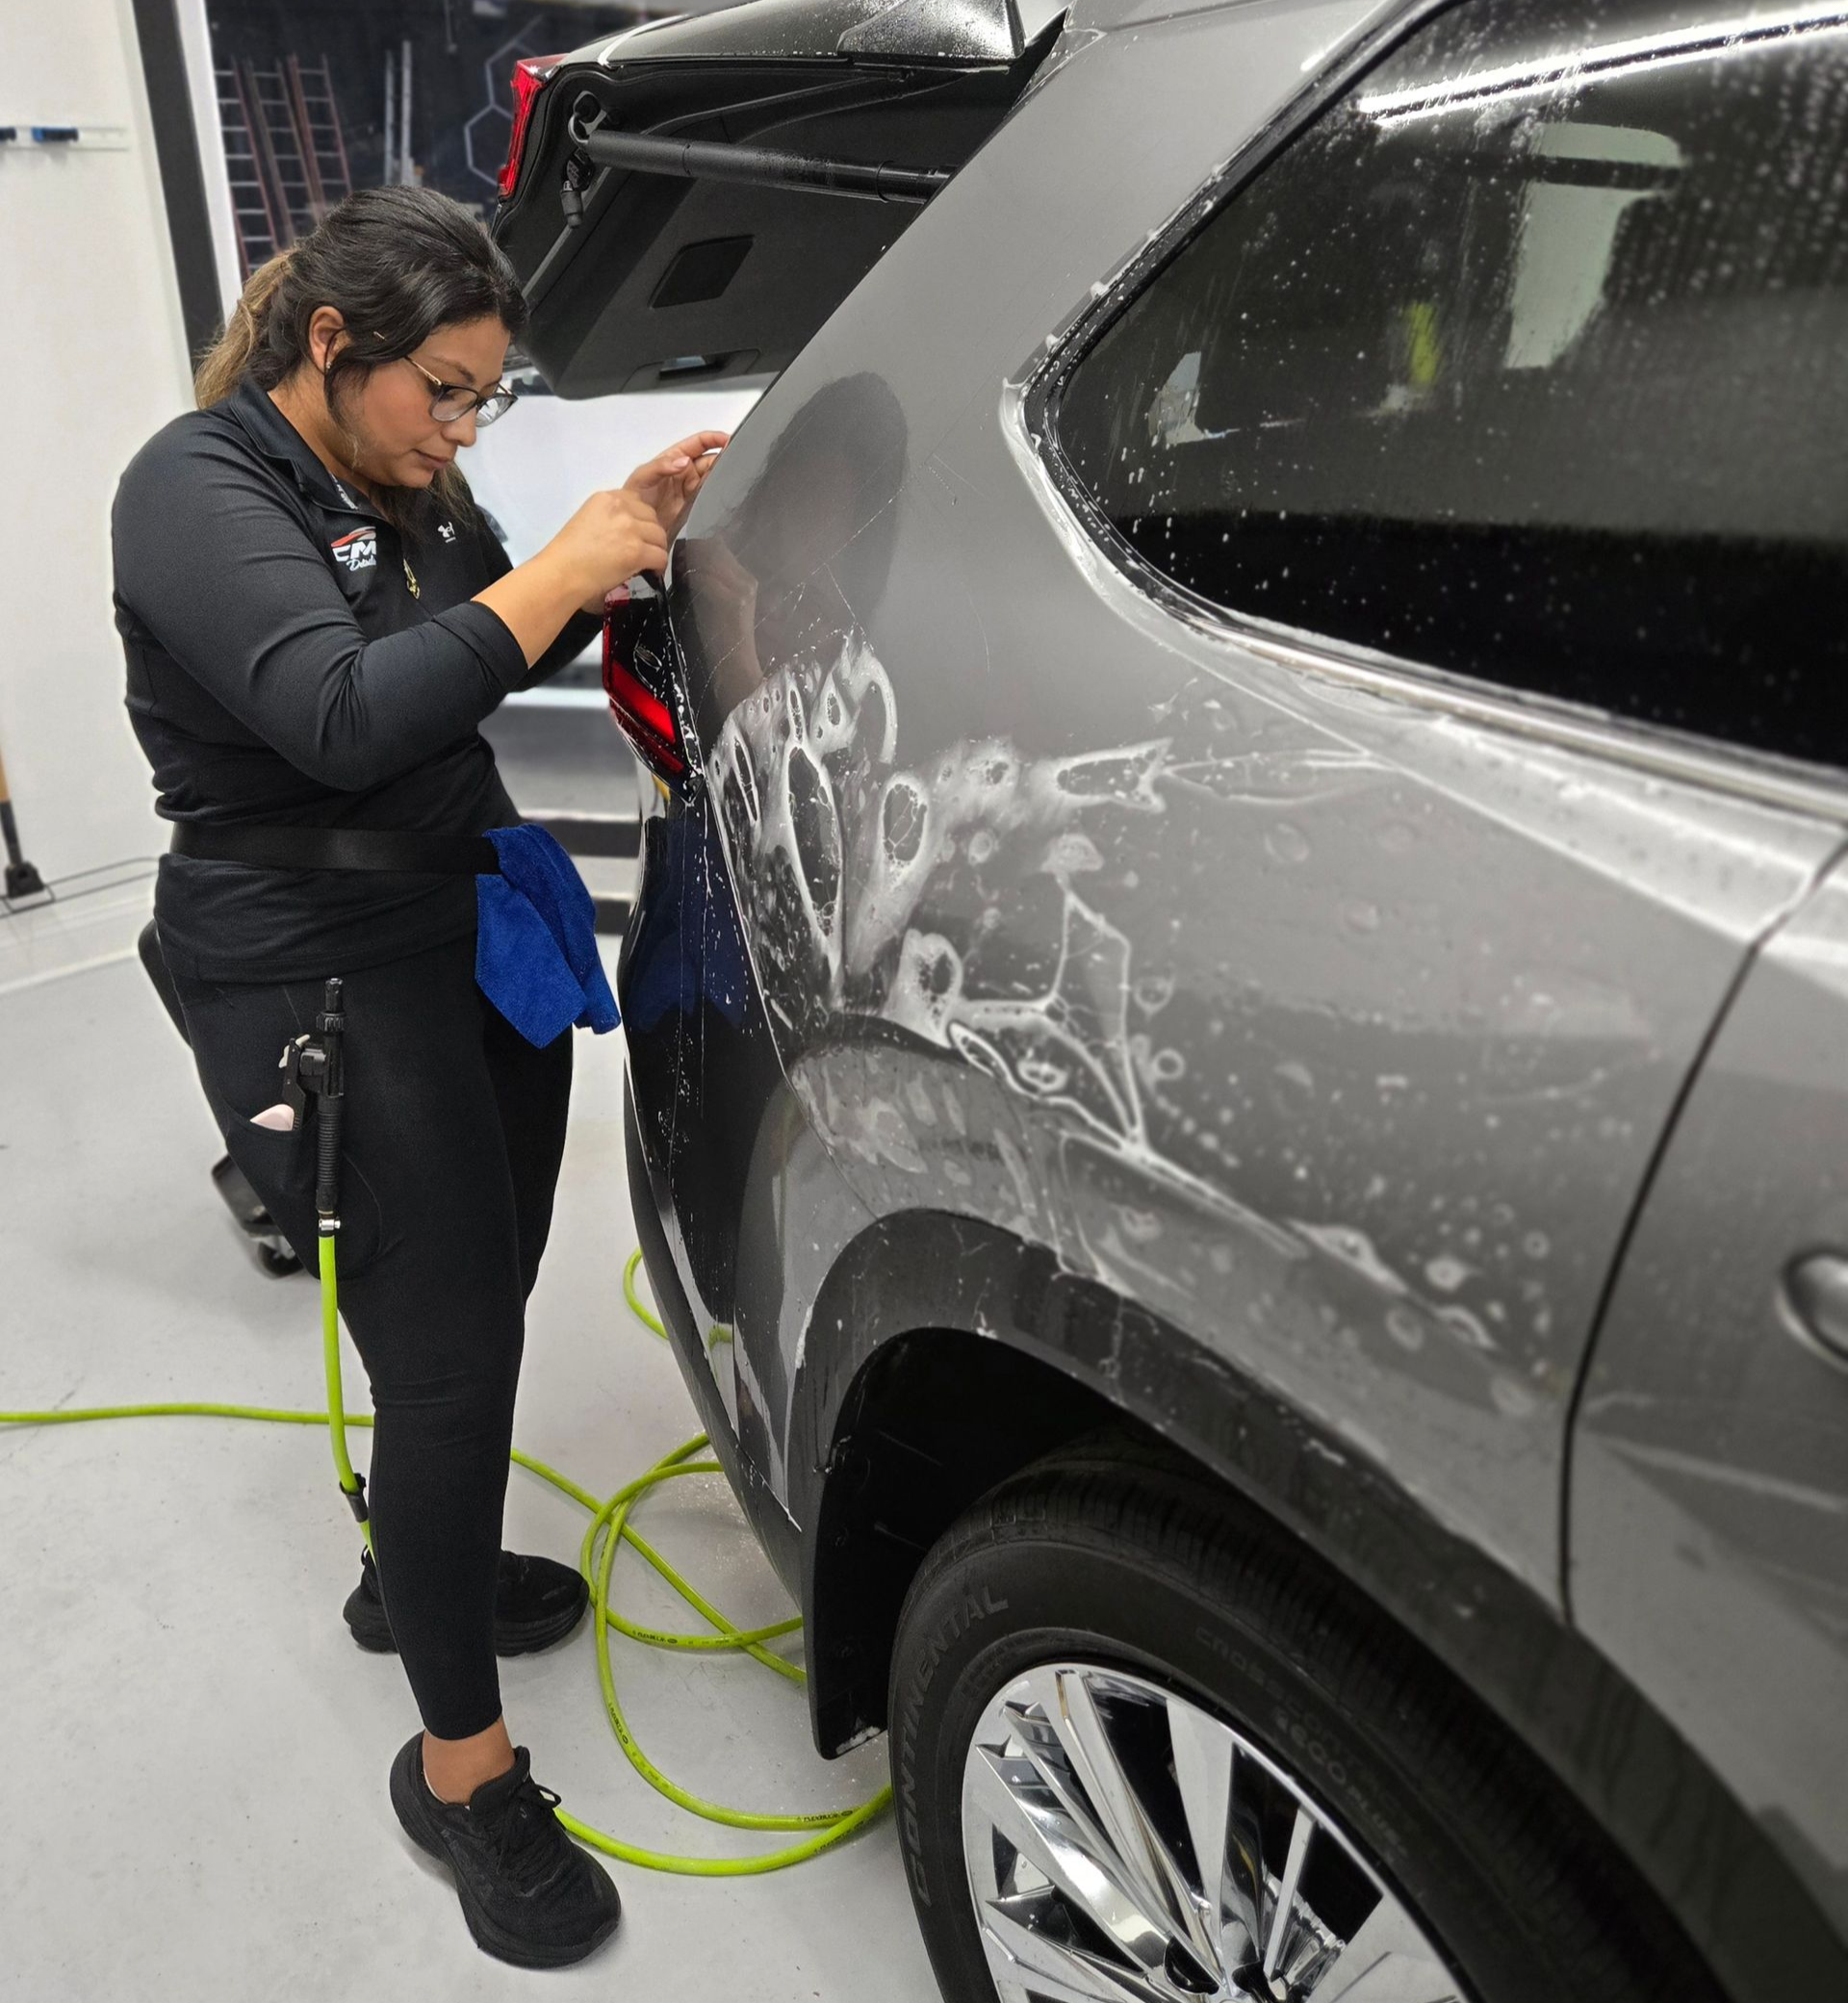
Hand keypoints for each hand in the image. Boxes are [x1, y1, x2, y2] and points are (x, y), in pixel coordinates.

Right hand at [543, 488, 669, 611]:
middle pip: (652, 517)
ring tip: (645, 562)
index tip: (634, 535)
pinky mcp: (636, 550)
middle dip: (649, 534)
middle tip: (641, 551)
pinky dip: (658, 566)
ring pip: (660, 536)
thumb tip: (635, 527)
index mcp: (606, 498)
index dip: (640, 520)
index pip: (638, 502)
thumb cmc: (570, 554)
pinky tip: (649, 572)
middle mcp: (619, 507)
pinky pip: (661, 556)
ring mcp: (629, 528)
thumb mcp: (589, 519)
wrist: (562, 574)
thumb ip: (612, 516)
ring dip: (655, 550)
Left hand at [625, 431, 728, 545]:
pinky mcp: (696, 507)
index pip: (699, 443)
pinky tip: (723, 495)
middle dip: (723, 458)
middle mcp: (686, 472)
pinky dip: (719, 495)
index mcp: (674, 458)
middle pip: (711, 460)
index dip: (714, 439)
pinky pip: (711, 498)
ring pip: (714, 478)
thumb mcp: (642, 476)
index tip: (727, 440)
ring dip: (722, 477)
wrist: (634, 529)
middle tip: (734, 462)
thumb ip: (661, 466)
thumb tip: (684, 462)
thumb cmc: (633, 498)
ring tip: (730, 478)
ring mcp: (692, 490)